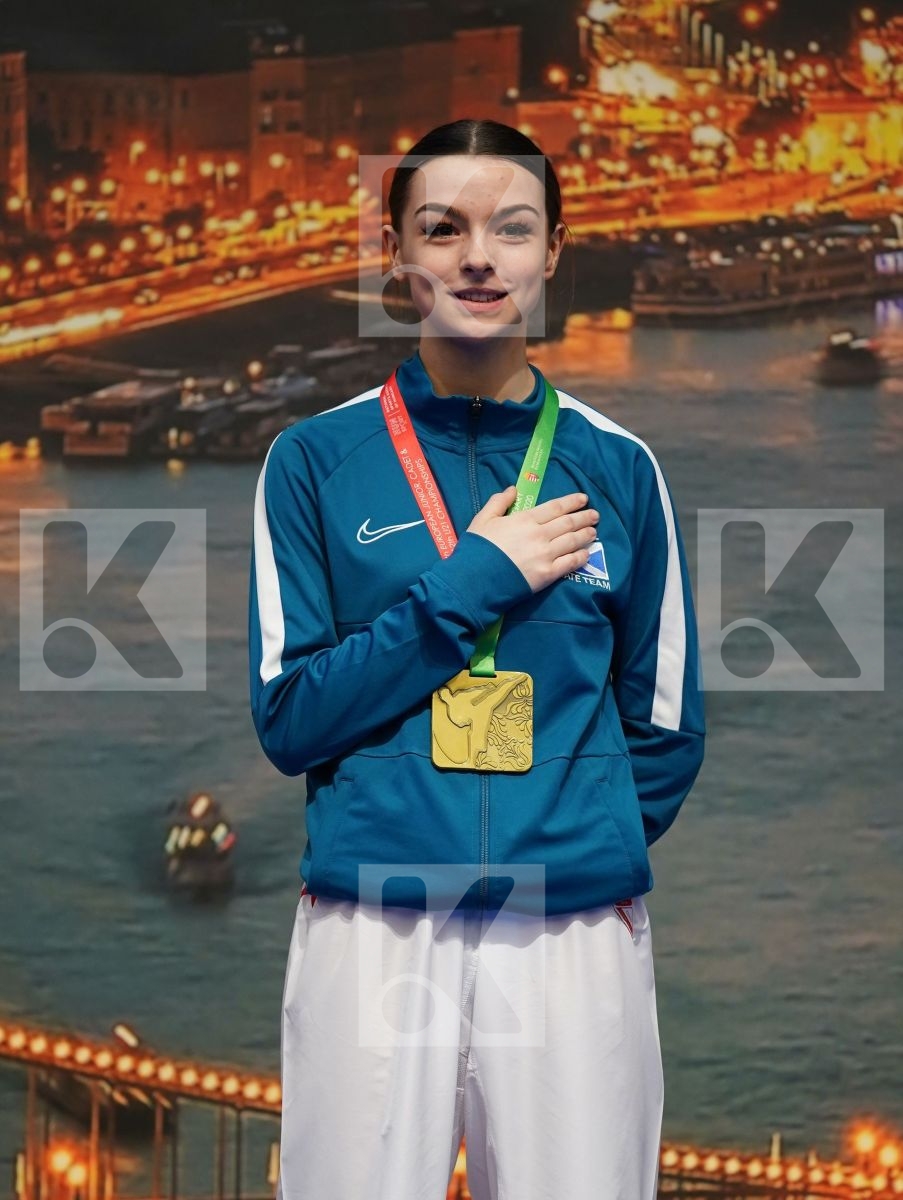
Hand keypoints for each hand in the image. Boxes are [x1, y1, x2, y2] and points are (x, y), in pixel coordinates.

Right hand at [466, 486, 598, 593]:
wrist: (475, 579)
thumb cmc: (477, 548)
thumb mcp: (482, 519)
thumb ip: (498, 502)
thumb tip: (512, 489)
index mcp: (526, 519)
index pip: (556, 507)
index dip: (572, 501)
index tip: (583, 499)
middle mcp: (540, 534)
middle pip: (569, 522)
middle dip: (584, 517)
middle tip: (595, 515)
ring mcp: (546, 555)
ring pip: (573, 541)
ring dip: (586, 535)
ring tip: (593, 532)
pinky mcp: (548, 574)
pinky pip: (570, 563)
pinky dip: (581, 557)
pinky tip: (587, 554)